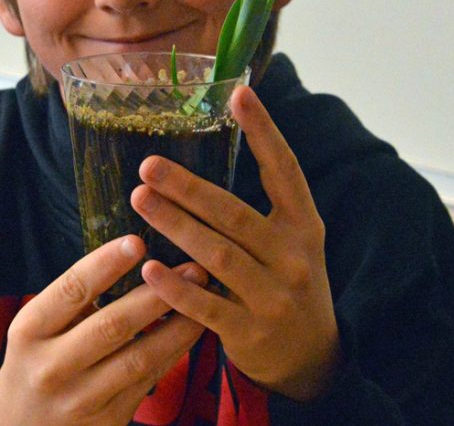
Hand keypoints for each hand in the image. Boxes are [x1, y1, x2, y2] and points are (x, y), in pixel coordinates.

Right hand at [0, 236, 206, 425]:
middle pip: (113, 325)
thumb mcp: (39, 327)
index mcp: (30, 331)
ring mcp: (80, 399)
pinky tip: (195, 326)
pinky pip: (150, 379)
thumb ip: (76, 297)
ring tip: (205, 295)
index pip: (71, 290)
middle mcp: (51, 367)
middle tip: (193, 266)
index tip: (137, 240)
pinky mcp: (107, 420)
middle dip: (158, 293)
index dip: (105, 264)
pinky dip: (175, 350)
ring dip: (179, 324)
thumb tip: (134, 251)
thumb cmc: (37, 359)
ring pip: (140, 357)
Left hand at [131, 85, 340, 400]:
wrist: (314, 359)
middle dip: (189, 187)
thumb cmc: (289, 283)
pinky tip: (148, 268)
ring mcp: (274, 296)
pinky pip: (206, 306)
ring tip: (139, 200)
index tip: (239, 94)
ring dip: (176, 225)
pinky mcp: (250, 332)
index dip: (264, 131)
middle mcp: (293, 256)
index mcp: (303, 225)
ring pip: (218, 255)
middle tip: (148, 165)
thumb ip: (263, 204)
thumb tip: (217, 143)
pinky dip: (176, 288)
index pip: (285, 169)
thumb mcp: (293, 240)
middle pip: (235, 214)